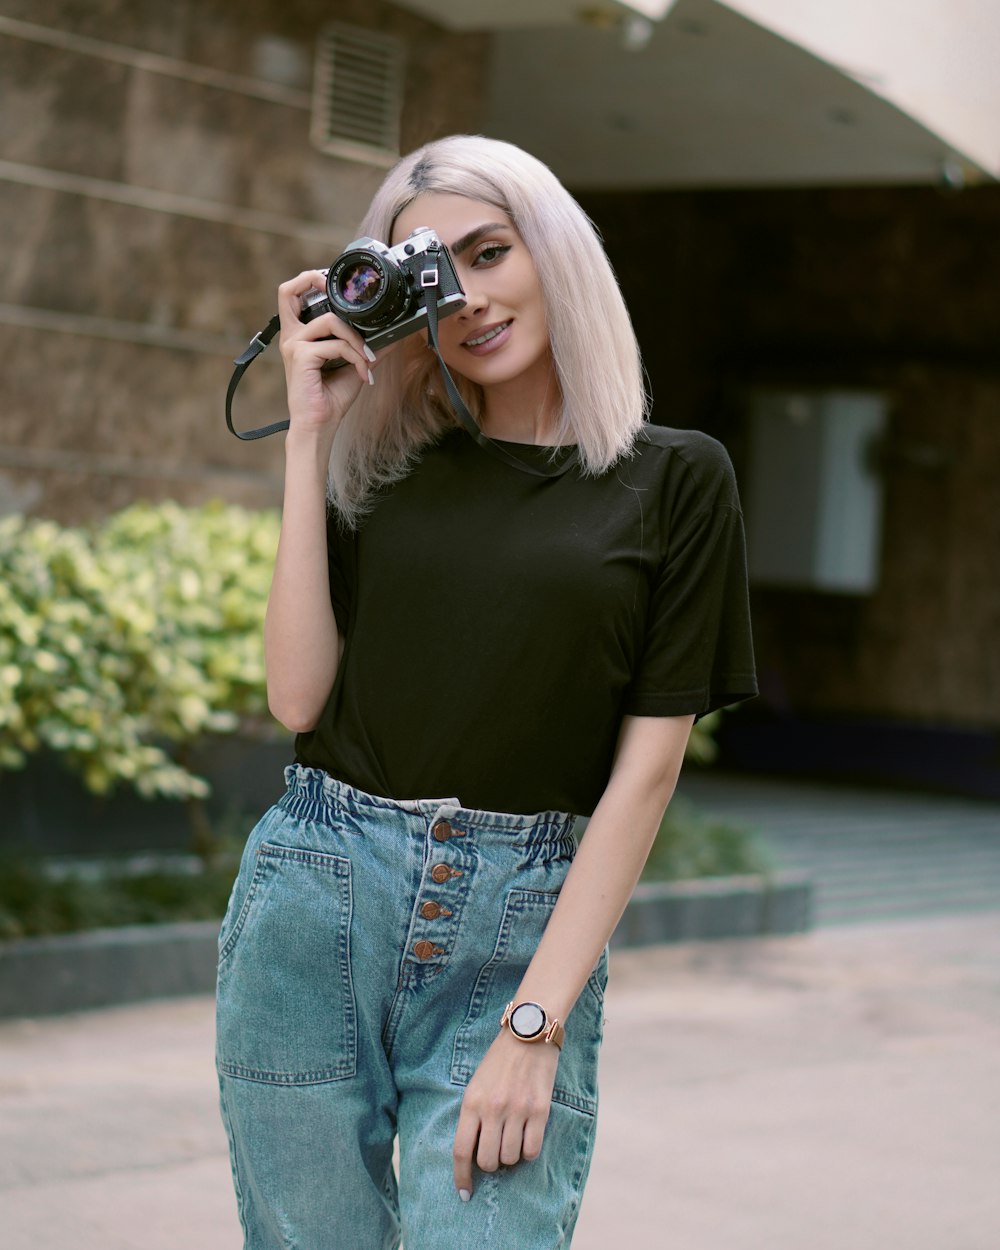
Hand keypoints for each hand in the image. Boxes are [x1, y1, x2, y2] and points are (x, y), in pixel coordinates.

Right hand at [276, 270, 377, 434]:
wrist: (320, 425)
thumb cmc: (331, 398)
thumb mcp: (354, 365)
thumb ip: (368, 347)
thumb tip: (392, 335)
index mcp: (299, 335)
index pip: (292, 296)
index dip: (309, 280)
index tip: (336, 286)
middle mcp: (292, 336)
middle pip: (289, 291)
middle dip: (313, 280)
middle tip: (341, 293)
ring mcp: (294, 344)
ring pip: (332, 321)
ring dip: (357, 340)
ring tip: (367, 359)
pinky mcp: (301, 355)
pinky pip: (337, 345)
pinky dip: (356, 357)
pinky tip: (361, 373)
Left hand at [452, 1028, 558, 1199]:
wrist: (528, 1033)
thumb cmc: (499, 1061)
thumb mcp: (476, 1085)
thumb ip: (473, 1116)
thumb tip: (473, 1154)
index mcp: (472, 1102)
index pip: (461, 1151)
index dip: (461, 1177)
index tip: (465, 1193)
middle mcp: (493, 1109)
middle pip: (487, 1161)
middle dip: (490, 1164)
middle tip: (495, 1151)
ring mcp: (517, 1111)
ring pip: (510, 1158)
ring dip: (510, 1156)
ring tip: (512, 1138)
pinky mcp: (540, 1111)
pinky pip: (532, 1150)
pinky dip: (528, 1151)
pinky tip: (527, 1138)